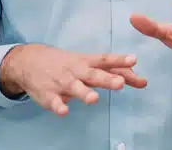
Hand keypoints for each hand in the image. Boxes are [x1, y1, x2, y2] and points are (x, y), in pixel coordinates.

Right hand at [0, 44, 146, 115]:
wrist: (30, 61)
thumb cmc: (69, 64)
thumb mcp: (90, 63)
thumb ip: (115, 72)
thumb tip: (141, 80)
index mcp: (87, 62)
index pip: (106, 60)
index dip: (120, 60)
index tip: (134, 59)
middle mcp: (76, 71)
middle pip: (93, 75)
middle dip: (107, 79)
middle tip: (121, 83)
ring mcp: (62, 82)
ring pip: (74, 88)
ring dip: (84, 93)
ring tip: (94, 99)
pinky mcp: (48, 94)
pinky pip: (54, 102)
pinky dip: (59, 106)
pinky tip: (64, 111)